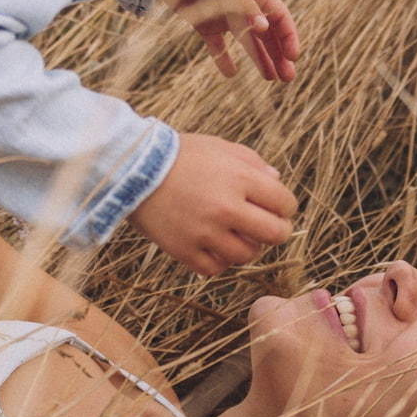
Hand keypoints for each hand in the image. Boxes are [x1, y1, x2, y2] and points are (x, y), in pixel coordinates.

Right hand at [128, 132, 296, 277]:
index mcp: (239, 178)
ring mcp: (204, 232)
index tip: (276, 207)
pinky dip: (219, 260)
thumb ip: (254, 163)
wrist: (131, 169)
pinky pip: (216, 268)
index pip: (284, 203)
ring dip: (247, 247)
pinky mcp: (183, 250)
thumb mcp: (221, 148)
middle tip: (266, 228)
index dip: (285, 207)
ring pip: (246, 255)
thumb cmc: (180, 155)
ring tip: (235, 236)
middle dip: (277, 232)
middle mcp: (225, 207)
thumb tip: (277, 182)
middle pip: (275, 234)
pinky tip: (213, 246)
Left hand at [164, 0, 299, 81]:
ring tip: (271, 79)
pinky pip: (218, 46)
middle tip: (287, 78)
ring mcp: (225, 17)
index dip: (288, 37)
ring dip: (260, 59)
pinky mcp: (205, 25)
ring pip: (248, 42)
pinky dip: (224, 59)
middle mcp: (243, 6)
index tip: (293, 57)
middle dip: (279, 55)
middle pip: (268, 34)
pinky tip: (230, 73)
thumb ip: (244, 5)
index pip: (279, 17)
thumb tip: (264, 29)